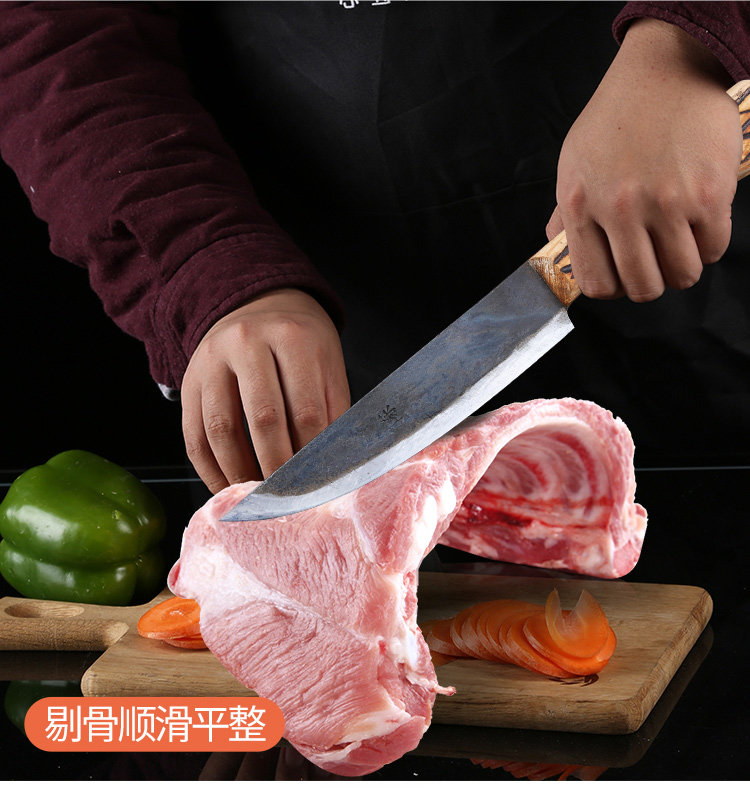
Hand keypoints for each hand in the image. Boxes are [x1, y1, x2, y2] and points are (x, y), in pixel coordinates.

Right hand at [181, 288, 349, 492]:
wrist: (258, 307)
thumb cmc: (301, 345)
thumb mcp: (327, 365)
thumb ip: (332, 413)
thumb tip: (333, 470)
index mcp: (293, 338)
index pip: (305, 409)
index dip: (312, 455)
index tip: (319, 486)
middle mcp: (248, 343)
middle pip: (263, 419)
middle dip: (278, 469)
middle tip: (290, 500)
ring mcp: (212, 360)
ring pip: (222, 430)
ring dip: (240, 474)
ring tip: (259, 498)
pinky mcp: (188, 381)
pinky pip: (193, 435)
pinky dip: (209, 470)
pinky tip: (227, 488)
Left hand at [547, 18, 742, 300]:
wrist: (665, 70)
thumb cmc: (615, 118)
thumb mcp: (573, 163)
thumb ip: (565, 212)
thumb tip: (556, 245)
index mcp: (583, 206)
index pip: (596, 283)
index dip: (613, 288)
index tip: (621, 277)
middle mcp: (622, 209)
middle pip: (642, 287)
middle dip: (650, 284)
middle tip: (655, 265)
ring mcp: (667, 203)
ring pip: (682, 275)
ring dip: (682, 267)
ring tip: (678, 244)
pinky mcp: (710, 194)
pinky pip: (713, 249)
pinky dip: (708, 245)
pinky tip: (700, 224)